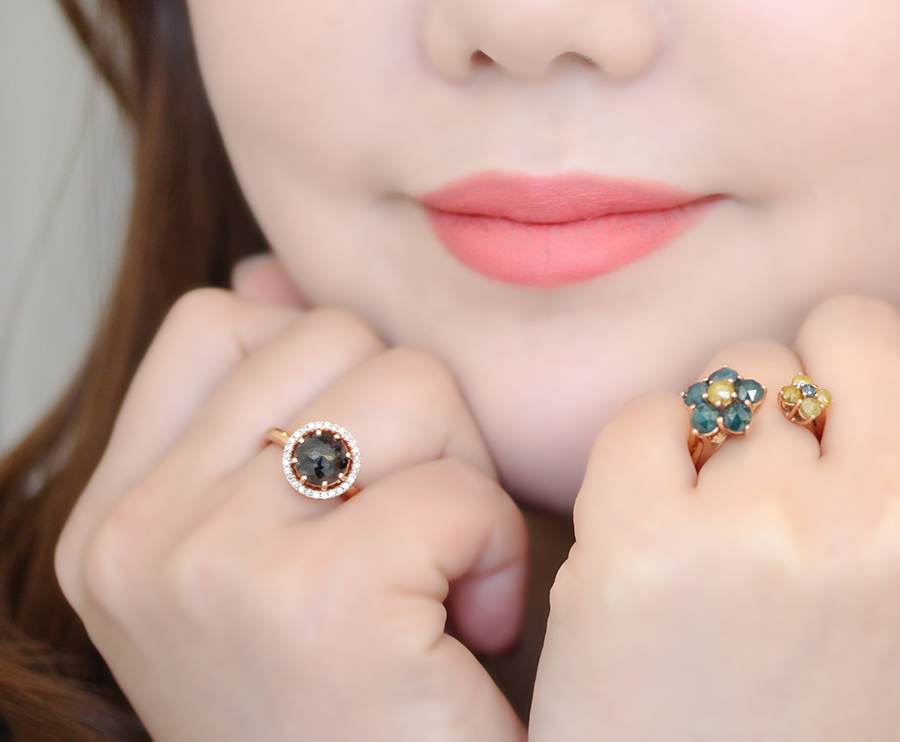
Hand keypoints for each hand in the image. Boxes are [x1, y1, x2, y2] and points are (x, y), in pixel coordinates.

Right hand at [55, 257, 526, 741]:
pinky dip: (494, 554)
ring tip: (443, 585)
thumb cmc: (347, 704)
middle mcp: (139, 536)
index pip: (222, 324)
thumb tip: (266, 270)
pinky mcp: (316, 602)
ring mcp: (211, 565)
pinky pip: (457, 488)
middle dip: (418, 430)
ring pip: (411, 386)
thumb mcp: (263, 554)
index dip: (329, 377)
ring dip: (462, 483)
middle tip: (417, 544)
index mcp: (114, 518)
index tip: (357, 477)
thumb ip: (256, 410)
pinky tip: (468, 630)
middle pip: (340, 340)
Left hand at [529, 236, 899, 741]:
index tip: (878, 436)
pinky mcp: (650, 546)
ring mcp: (779, 532)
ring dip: (729, 437)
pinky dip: (643, 471)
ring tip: (734, 548)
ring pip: (742, 366)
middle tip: (798, 509)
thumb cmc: (847, 703)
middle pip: (849, 323)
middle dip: (815, 394)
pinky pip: (646, 415)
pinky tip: (661, 557)